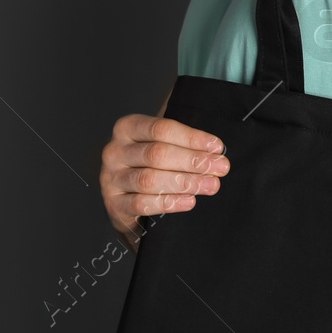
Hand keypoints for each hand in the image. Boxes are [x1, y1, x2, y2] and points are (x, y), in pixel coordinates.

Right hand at [100, 112, 227, 248]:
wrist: (125, 198)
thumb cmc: (149, 165)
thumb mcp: (160, 144)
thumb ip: (182, 142)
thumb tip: (215, 150)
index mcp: (127, 128)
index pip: (160, 129)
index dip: (191, 138)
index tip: (217, 147)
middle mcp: (115, 151)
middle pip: (156, 154)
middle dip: (192, 161)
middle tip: (220, 168)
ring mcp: (111, 178)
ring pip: (149, 179)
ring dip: (185, 182)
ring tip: (210, 185)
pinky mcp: (114, 204)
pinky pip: (141, 203)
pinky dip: (168, 202)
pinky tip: (189, 201)